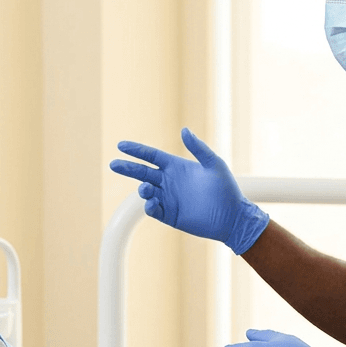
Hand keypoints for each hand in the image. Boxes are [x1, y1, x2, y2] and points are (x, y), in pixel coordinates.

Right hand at [110, 128, 269, 253]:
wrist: (232, 216)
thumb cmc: (226, 189)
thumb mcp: (214, 164)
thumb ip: (198, 148)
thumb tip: (184, 130)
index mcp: (176, 166)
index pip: (151, 156)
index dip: (136, 150)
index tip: (121, 145)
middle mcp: (169, 181)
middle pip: (142, 172)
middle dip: (127, 167)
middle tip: (113, 163)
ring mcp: (168, 199)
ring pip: (145, 191)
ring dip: (142, 188)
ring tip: (145, 187)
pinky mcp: (170, 215)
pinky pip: (153, 210)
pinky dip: (149, 206)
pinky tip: (152, 202)